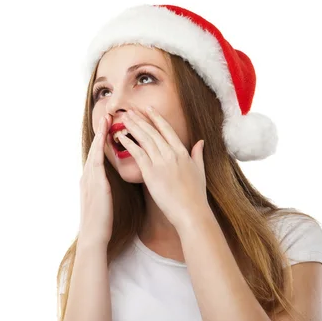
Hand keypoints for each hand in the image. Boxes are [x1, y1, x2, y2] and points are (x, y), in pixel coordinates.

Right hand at [78, 114, 113, 248]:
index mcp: (91, 181)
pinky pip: (97, 163)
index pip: (97, 156)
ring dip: (99, 136)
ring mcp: (89, 180)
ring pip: (94, 152)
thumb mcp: (104, 202)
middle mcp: (88, 178)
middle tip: (106, 116)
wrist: (93, 237)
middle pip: (94, 150)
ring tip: (105, 121)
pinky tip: (104, 140)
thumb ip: (106, 190)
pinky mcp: (95, 185)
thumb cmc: (102, 223)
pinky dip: (99, 150)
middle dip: (100, 133)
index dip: (102, 141)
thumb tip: (112, 183)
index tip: (109, 127)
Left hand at [116, 105, 208, 227]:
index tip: (148, 108)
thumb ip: (198, 154)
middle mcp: (171, 154)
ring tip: (123, 119)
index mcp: (182, 152)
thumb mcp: (200, 171)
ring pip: (144, 139)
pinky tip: (121, 137)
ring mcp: (161, 162)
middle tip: (129, 111)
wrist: (191, 211)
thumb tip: (200, 141)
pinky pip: (137, 154)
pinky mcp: (151, 173)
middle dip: (140, 119)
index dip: (156, 118)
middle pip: (152, 131)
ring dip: (133, 127)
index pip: (167, 129)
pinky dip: (129, 143)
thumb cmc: (196, 195)